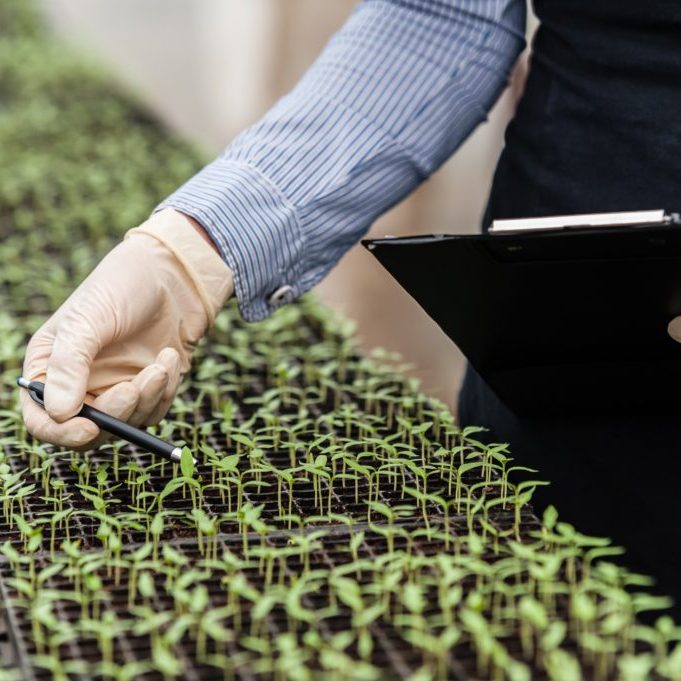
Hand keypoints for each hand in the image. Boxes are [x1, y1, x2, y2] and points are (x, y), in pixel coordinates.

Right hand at [21, 209, 232, 448]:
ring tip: (161, 362)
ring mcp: (115, 389)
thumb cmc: (121, 287)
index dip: (61, 432)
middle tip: (134, 387)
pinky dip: (165, 390)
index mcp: (50, 368)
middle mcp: (80, 385)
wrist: (172, 274)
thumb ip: (69, 365)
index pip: (43, 419)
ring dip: (148, 398)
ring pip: (127, 424)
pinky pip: (155, 410)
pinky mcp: (148, 390)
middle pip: (89, 431)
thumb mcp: (87, 320)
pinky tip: (169, 358)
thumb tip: (59, 413)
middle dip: (116, 414)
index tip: (89, 429)